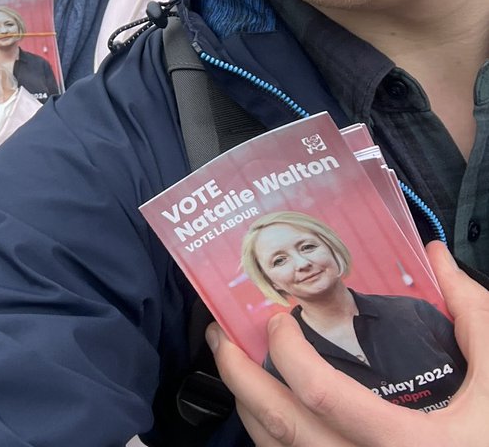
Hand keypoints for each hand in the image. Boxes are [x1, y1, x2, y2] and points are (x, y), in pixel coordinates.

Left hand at [207, 242, 488, 444]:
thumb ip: (471, 318)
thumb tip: (438, 256)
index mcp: (405, 443)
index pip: (322, 395)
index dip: (288, 354)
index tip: (277, 318)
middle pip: (283, 428)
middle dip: (240, 378)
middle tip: (222, 336)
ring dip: (247, 408)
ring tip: (232, 365)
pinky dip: (269, 439)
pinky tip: (265, 409)